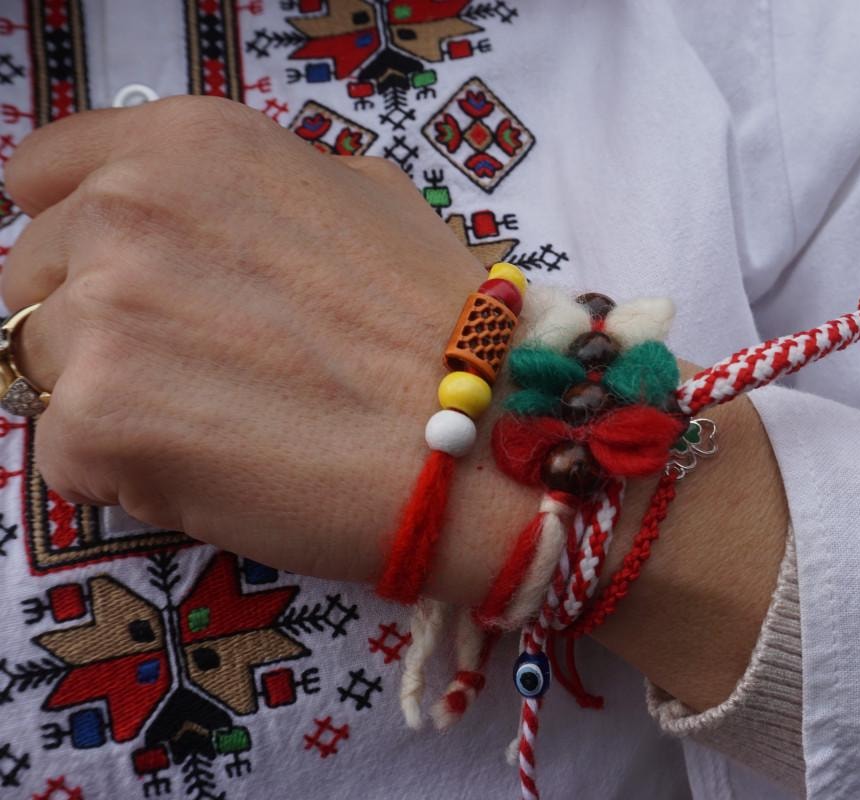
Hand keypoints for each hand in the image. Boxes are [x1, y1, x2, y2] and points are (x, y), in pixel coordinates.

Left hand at [1, 96, 522, 584]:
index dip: (74, 233)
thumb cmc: (436, 327)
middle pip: (34, 279)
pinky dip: (125, 473)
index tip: (110, 278)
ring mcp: (104, 313)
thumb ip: (255, 193)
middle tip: (196, 373)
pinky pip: (66, 455)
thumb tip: (208, 219)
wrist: (483, 439)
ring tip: (222, 428)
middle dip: (96, 325)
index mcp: (188, 146)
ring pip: (46, 370)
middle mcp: (128, 209)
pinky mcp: (99, 419)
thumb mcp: (362, 198)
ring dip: (114, 402)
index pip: (42, 173)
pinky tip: (216, 473)